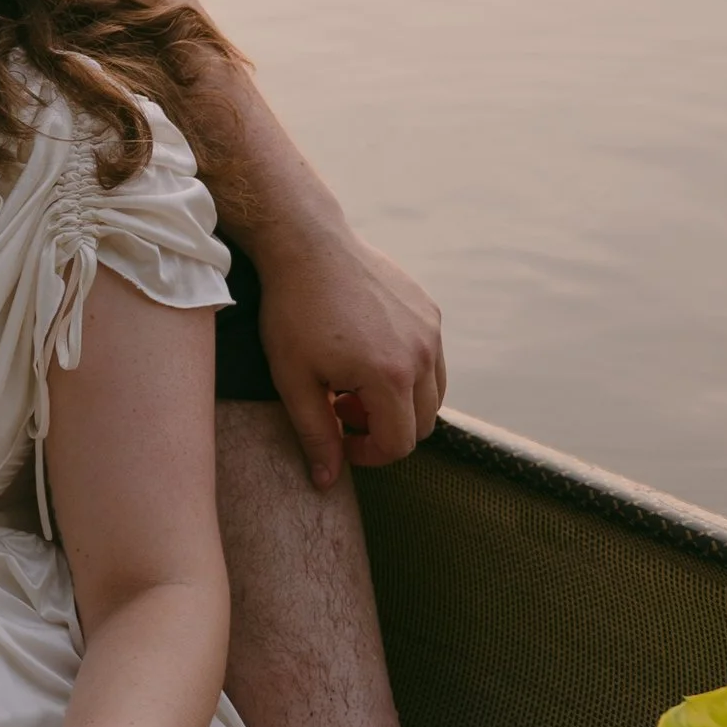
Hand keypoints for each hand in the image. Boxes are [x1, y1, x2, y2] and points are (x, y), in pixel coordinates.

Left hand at [254, 224, 445, 488]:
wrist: (306, 244)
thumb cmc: (292, 312)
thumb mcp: (294, 380)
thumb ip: (316, 435)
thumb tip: (326, 482)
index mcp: (390, 377)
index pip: (399, 445)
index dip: (368, 455)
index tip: (339, 439)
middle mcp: (422, 354)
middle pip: (422, 425)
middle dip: (384, 430)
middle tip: (341, 409)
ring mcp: (431, 329)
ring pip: (433, 394)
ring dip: (400, 404)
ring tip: (353, 384)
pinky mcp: (430, 310)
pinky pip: (432, 359)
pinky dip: (409, 372)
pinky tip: (366, 354)